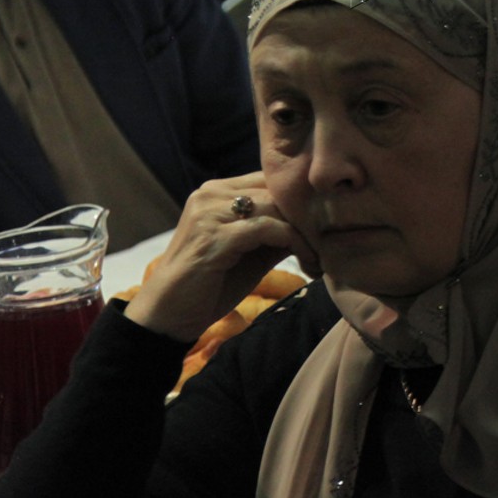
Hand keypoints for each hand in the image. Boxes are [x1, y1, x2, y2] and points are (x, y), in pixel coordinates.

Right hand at [123, 174, 315, 343]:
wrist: (167, 317)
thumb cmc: (211, 284)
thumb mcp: (253, 252)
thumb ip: (279, 231)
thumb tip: (319, 221)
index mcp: (218, 191)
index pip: (272, 181)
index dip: (301, 202)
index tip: (325, 230)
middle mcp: (211, 193)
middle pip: (277, 190)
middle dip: (308, 217)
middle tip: (330, 244)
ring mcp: (209, 212)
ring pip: (276, 207)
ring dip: (305, 232)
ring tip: (320, 256)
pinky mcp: (212, 236)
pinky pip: (267, 229)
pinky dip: (294, 244)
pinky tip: (307, 263)